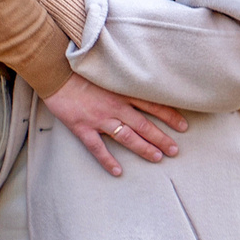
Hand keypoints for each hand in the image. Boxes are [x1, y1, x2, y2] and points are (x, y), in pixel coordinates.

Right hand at [44, 74, 189, 175]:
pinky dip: (108, 160)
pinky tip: (118, 171)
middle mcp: (115, 106)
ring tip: (158, 158)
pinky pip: (97, 148)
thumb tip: (141, 78)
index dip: (170, 116)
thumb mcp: (108, 69)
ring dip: (144, 148)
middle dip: (161, 138)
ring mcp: (99, 118)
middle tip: (175, 150)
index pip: (153, 105)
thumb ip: (123, 78)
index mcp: (122, 92)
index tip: (183, 125)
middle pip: (144, 125)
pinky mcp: (82, 127)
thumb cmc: (80, 68)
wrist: (55, 71)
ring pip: (127, 137)